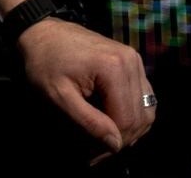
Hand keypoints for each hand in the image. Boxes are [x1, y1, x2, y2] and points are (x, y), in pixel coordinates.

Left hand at [17, 18, 156, 164]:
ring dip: (129, 130)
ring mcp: (134, 60)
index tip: (92, 158)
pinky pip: (143, 97)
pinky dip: (132, 114)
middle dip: (120, 140)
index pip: (126, 121)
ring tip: (104, 139)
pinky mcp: (133, 61)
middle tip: (96, 153)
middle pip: (140, 117)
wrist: (43, 31)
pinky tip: (112, 122)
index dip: (111, 144)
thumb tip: (115, 145)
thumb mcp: (59, 97)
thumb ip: (88, 122)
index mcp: (114, 68)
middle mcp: (131, 62)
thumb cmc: (45, 63)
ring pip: (147, 109)